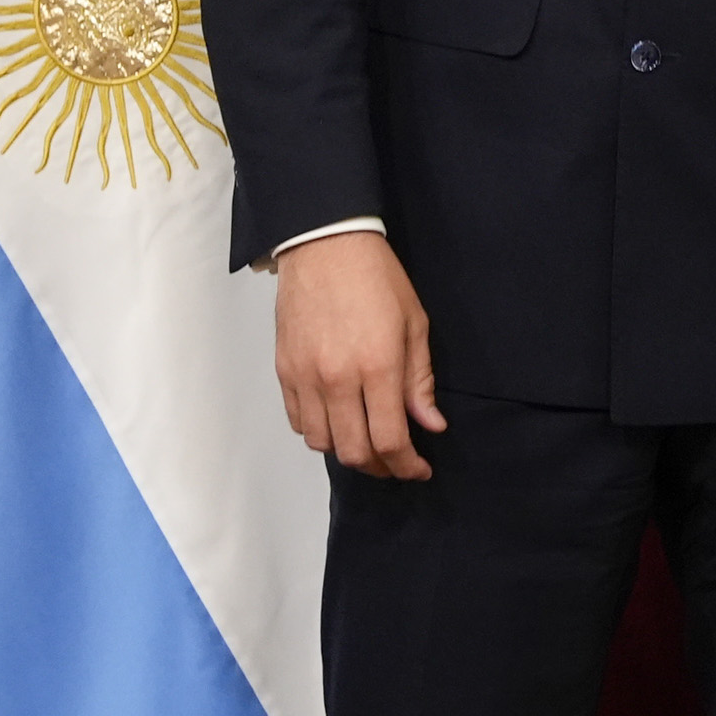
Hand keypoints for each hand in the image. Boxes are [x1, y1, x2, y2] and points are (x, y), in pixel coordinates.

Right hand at [272, 231, 445, 479]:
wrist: (325, 246)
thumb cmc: (377, 279)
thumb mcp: (414, 324)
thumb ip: (420, 381)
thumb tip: (430, 425)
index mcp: (377, 366)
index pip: (390, 440)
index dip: (407, 466)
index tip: (419, 469)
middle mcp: (338, 379)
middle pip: (354, 452)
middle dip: (380, 468)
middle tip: (397, 464)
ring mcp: (306, 377)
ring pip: (323, 443)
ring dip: (348, 451)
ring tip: (367, 442)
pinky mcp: (284, 371)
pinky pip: (298, 422)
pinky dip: (319, 432)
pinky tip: (339, 421)